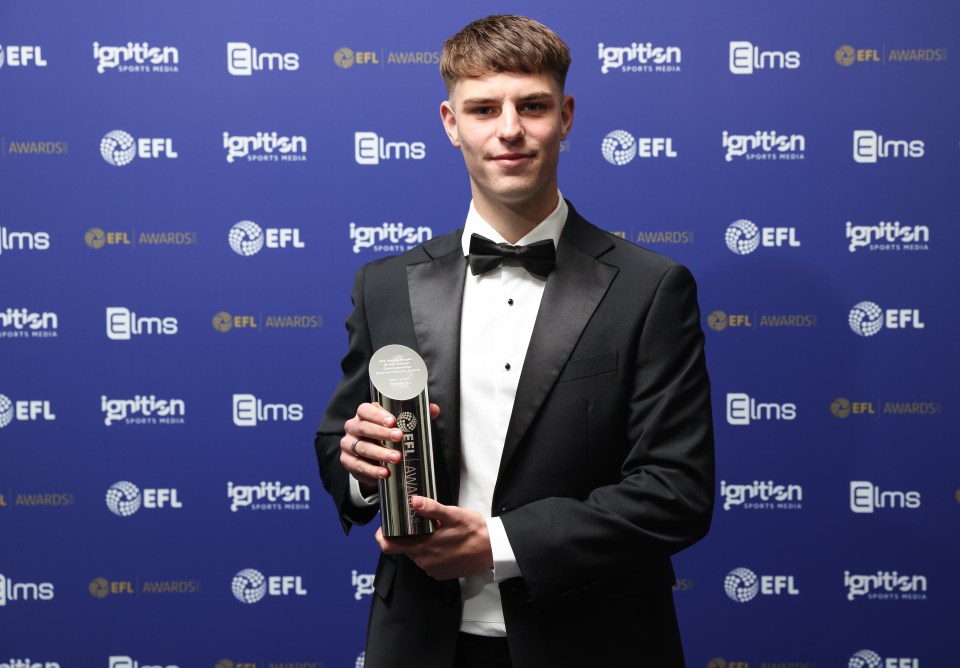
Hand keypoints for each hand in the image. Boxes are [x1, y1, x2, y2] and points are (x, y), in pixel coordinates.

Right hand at [341, 403, 439, 495]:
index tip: (393, 421)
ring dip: (380, 453)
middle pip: (364, 427)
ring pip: (362, 448)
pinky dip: (372, 471)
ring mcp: (348, 444)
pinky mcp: (348, 461)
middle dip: (382, 433)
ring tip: (397, 458)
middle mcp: (353, 427)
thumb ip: (414, 416)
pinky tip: (385, 473)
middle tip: (399, 438)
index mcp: (363, 414)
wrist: (370, 457)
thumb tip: (434, 409)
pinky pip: (358, 466)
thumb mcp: (399, 425)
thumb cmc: (385, 436)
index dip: (377, 415)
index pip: (365, 409)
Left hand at [376, 495, 492, 580]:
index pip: (389, 546)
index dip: (384, 536)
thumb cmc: (475, 530)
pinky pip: (429, 562)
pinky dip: (432, 553)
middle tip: (421, 523)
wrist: (493, 549)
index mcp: (423, 546)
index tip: (387, 526)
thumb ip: (432, 509)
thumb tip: (415, 501)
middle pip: (404, 548)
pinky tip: (445, 544)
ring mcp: (433, 569)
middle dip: (408, 536)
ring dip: (422, 544)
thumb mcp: (454, 514)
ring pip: (417, 555)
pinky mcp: (441, 574)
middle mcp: (424, 561)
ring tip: (437, 532)